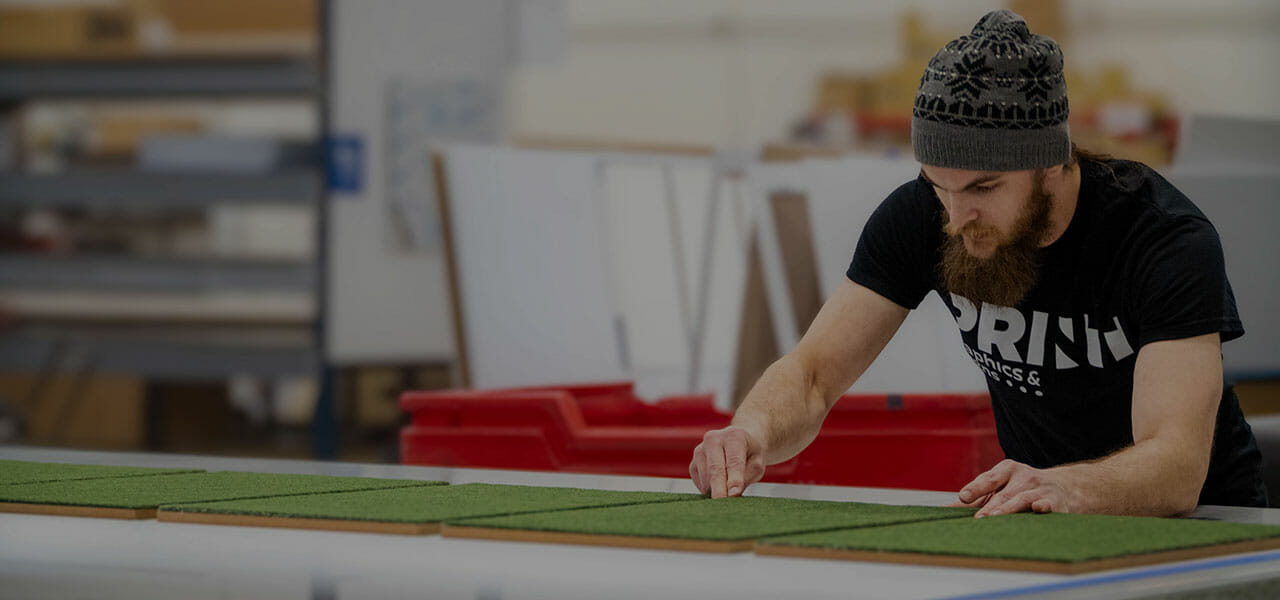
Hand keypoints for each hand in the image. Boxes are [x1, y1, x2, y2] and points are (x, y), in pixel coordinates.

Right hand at [689, 426, 766, 497]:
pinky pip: (699, 482)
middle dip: (719, 488)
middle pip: (715, 468)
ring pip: (706, 477)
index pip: (734, 461)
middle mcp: (713, 439)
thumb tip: (732, 494)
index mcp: (734, 436)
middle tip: (723, 503)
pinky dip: (709, 490)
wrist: (738, 442)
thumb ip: (747, 476)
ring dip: (715, 491)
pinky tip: (719, 488)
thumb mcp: (757, 464)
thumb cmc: (750, 455)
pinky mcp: (693, 463)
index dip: (734, 479)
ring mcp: (700, 450)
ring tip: (728, 496)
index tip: (734, 494)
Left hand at [958, 459, 1077, 517]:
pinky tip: (1038, 509)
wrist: (1065, 487)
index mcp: (1006, 470)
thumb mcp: (1001, 486)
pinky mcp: (1055, 502)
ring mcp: (1039, 489)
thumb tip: (944, 511)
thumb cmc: (1023, 488)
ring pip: (1021, 500)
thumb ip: (976, 497)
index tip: (963, 498)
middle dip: (989, 507)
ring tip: (995, 518)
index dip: (975, 488)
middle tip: (977, 519)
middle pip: (1003, 494)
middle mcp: (1023, 477)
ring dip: (1008, 509)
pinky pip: (1048, 505)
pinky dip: (1043, 507)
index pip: (988, 479)